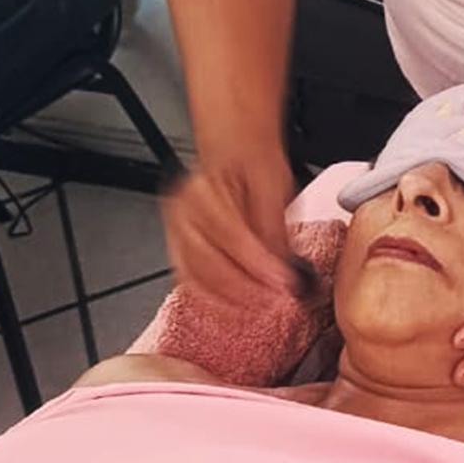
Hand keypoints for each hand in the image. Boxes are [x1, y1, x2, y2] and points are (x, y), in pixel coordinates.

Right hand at [161, 145, 303, 304]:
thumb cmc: (251, 167)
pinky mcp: (178, 249)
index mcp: (203, 189)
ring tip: (261, 304)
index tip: (283, 280)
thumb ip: (274, 230)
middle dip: (245, 287)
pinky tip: (238, 303)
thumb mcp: (273, 189)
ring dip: (230, 297)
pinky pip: (191, 282)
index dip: (258, 263)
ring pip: (196, 276)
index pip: (230, 233)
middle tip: (276, 298)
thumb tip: (287, 267)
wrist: (235, 158)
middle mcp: (182, 210)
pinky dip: (215, 297)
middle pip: (208, 260)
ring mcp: (176, 231)